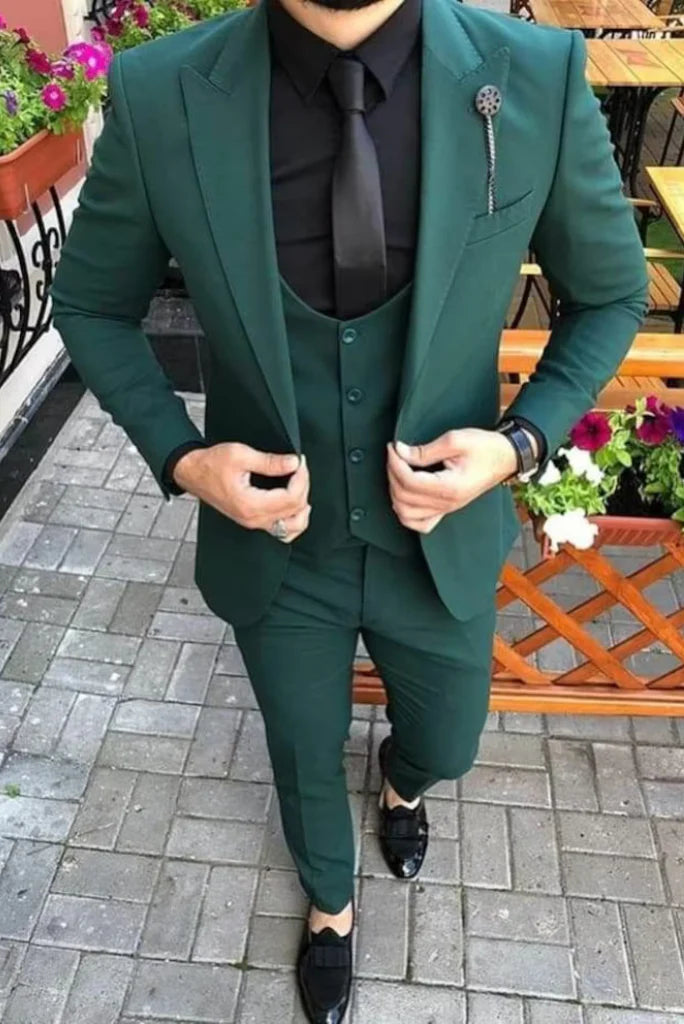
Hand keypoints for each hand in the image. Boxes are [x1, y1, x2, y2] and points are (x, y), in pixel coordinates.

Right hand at [174, 443, 310, 542]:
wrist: (193, 473)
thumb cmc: (211, 464)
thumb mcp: (241, 455)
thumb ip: (270, 461)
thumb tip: (294, 463)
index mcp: (251, 504)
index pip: (291, 498)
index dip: (301, 478)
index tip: (299, 462)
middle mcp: (254, 519)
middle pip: (295, 511)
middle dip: (303, 486)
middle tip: (298, 466)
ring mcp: (254, 523)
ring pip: (293, 527)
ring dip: (302, 506)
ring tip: (300, 485)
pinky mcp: (253, 521)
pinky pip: (282, 531)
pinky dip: (294, 520)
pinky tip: (295, 504)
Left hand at [387, 428, 519, 533]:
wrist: (505, 457)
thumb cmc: (484, 446)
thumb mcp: (455, 440)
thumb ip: (425, 450)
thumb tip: (400, 451)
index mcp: (450, 487)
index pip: (409, 481)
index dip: (395, 463)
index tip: (393, 446)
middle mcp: (447, 504)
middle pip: (404, 497)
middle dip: (392, 474)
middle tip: (395, 454)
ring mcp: (446, 510)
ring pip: (406, 515)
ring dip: (395, 493)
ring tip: (397, 471)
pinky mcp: (446, 510)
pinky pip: (420, 524)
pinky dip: (406, 513)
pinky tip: (404, 495)